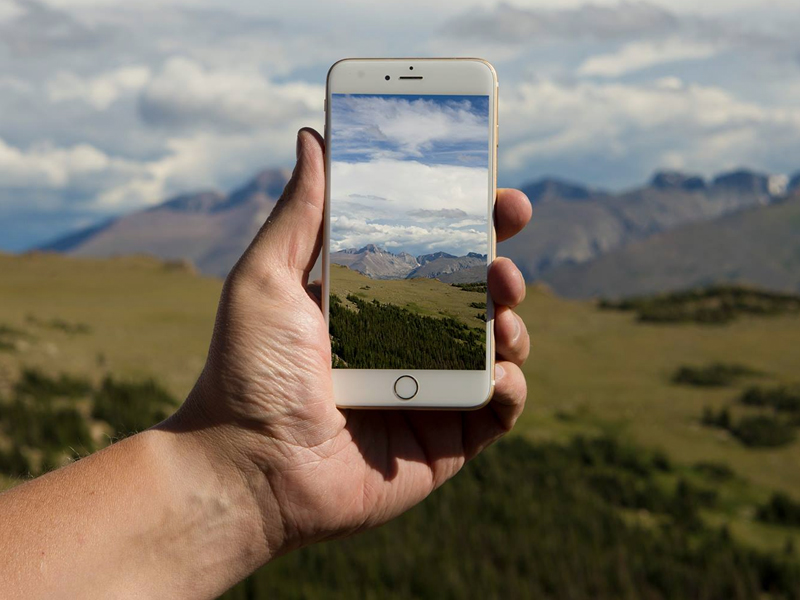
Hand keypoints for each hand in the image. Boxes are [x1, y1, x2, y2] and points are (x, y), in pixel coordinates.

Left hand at [168, 127, 531, 558]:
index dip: (468, 224)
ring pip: (497, 347)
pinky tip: (498, 374)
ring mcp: (429, 392)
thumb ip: (300, 213)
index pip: (431, 255)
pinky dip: (511, 388)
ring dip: (513, 322)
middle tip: (504, 254)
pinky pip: (499, 410)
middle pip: (474, 297)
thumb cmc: (248, 373)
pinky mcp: (446, 441)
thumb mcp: (267, 279)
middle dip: (502, 268)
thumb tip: (314, 136)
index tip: (494, 194)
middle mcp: (404, 343)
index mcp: (370, 303)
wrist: (248, 471)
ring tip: (500, 308)